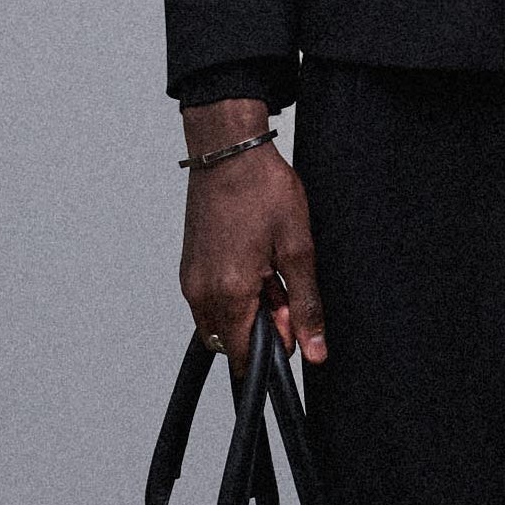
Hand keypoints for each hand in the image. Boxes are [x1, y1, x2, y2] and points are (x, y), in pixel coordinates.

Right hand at [178, 98, 327, 374]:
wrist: (229, 148)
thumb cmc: (261, 189)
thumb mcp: (298, 251)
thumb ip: (306, 307)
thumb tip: (315, 350)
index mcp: (228, 293)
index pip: (245, 357)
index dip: (274, 348)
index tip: (292, 323)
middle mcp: (201, 292)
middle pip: (231, 342)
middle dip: (260, 330)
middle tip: (282, 293)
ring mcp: (191, 279)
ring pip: (221, 321)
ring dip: (247, 310)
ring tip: (268, 273)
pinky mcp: (189, 266)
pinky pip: (211, 299)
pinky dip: (234, 293)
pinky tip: (252, 265)